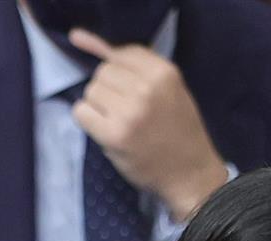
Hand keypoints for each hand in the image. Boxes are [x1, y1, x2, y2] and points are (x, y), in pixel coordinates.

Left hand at [67, 29, 229, 217]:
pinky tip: (104, 130)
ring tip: (116, 121)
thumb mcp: (170, 89)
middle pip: (102, 73)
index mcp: (164, 73)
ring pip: (90, 91)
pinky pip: (81, 112)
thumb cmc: (178, 130)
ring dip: (97, 105)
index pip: (122, 53)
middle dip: (106, 89)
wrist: (189, 172)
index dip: (115, 67)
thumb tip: (80, 38)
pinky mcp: (114, 134)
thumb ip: (137, 67)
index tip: (121, 84)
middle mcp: (147, 88)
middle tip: (122, 109)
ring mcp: (130, 111)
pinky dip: (87, 120)